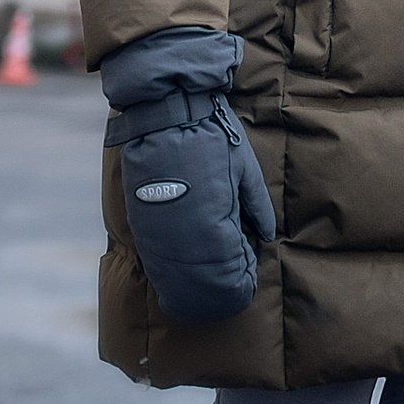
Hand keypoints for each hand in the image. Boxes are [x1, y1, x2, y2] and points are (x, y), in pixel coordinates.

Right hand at [101, 27, 277, 321]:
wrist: (167, 110)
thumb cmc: (212, 138)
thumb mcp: (245, 170)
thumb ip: (255, 206)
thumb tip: (264, 236)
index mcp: (212, 221)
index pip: (225, 268)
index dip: (236, 280)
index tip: (244, 282)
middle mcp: (181, 231)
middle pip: (194, 278)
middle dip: (208, 288)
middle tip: (223, 293)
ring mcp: (155, 226)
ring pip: (170, 269)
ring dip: (184, 278)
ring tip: (197, 287)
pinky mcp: (138, 215)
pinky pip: (153, 250)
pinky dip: (166, 261)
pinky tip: (176, 265)